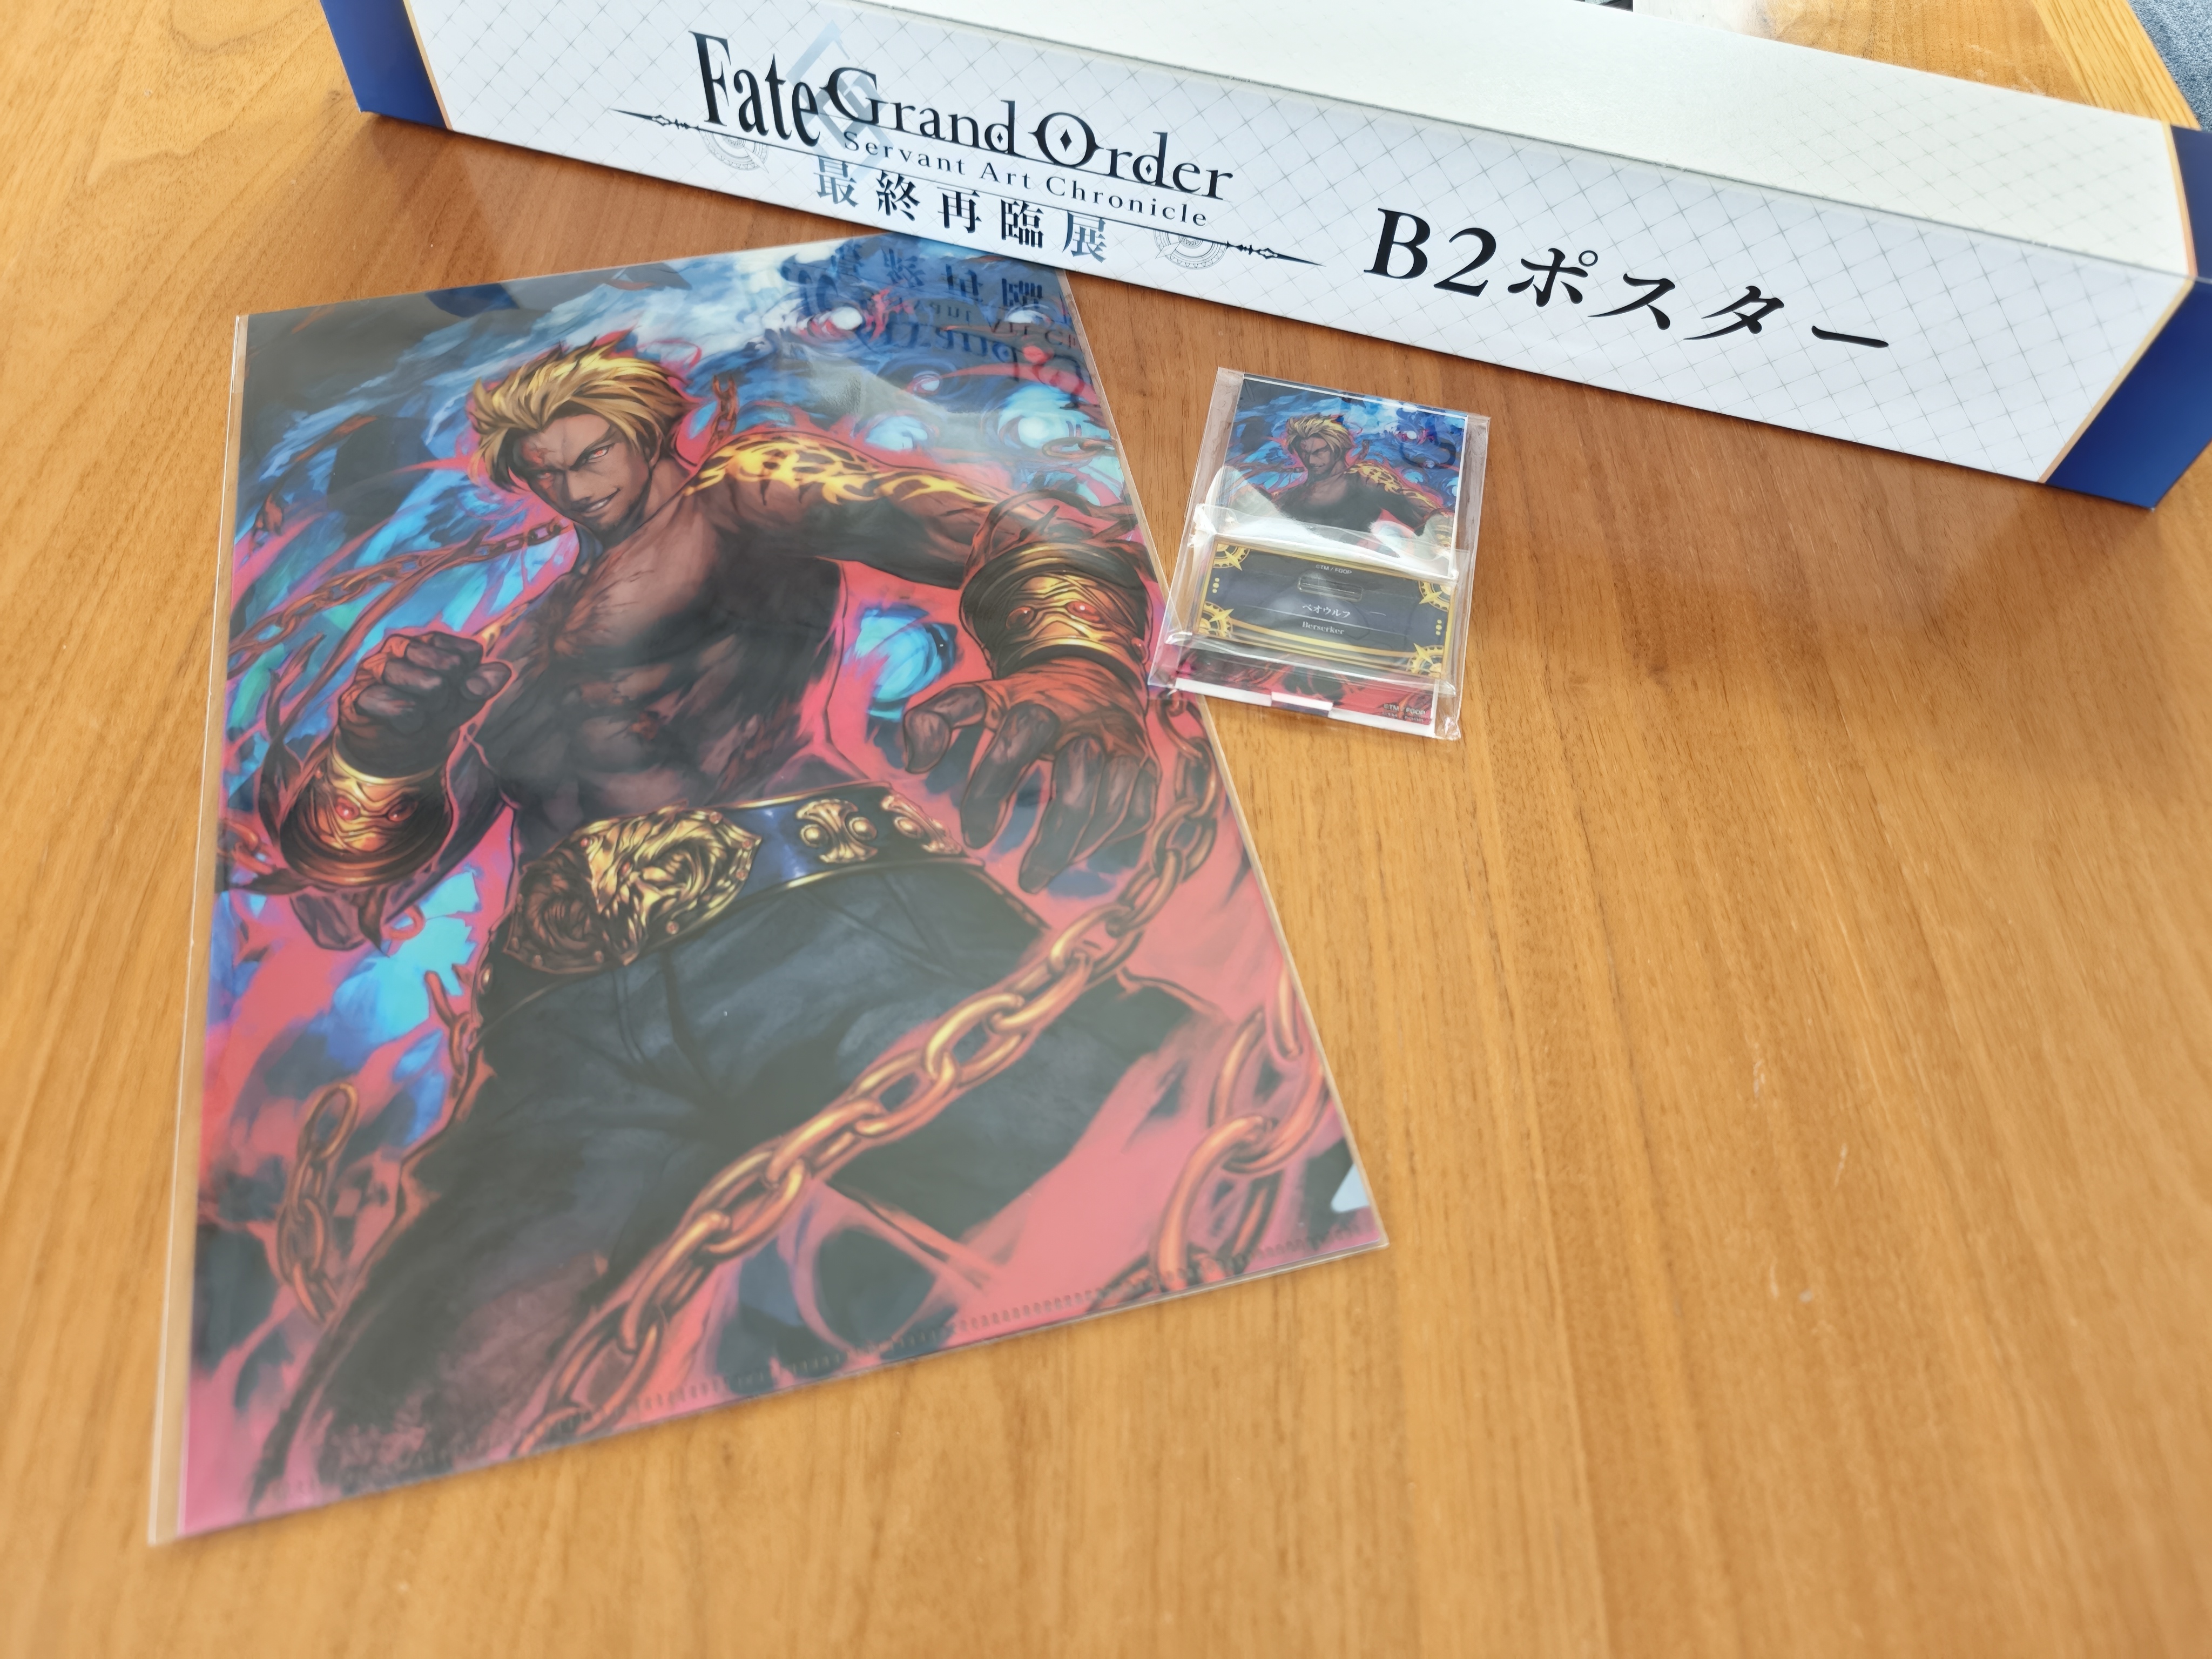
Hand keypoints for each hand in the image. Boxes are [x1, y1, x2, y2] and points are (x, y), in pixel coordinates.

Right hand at [334, 630, 511, 776]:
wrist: (392, 754)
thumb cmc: (428, 718)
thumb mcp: (461, 703)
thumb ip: (480, 687)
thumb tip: (501, 672)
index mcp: (429, 642)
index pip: (469, 652)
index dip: (469, 682)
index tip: (454, 695)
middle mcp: (400, 646)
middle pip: (451, 666)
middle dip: (450, 697)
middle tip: (433, 708)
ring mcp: (376, 667)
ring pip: (429, 684)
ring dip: (432, 711)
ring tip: (419, 716)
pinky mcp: (358, 694)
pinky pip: (401, 707)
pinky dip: (411, 722)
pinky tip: (405, 725)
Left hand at [900, 659, 1155, 891]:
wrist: (1094, 672)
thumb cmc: (1028, 699)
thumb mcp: (980, 697)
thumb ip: (935, 718)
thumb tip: (914, 763)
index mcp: (1039, 705)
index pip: (1016, 741)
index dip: (992, 787)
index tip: (975, 835)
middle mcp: (1087, 725)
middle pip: (1079, 782)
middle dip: (1055, 836)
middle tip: (1026, 879)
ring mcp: (1123, 746)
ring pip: (1114, 801)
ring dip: (1083, 845)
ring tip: (1051, 875)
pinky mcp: (1146, 765)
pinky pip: (1140, 810)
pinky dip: (1117, 839)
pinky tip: (1088, 858)